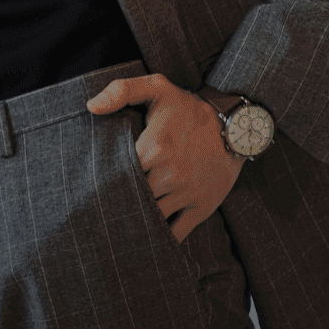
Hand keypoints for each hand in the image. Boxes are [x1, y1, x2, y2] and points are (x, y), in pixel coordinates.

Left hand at [86, 73, 242, 243]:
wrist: (237, 127)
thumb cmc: (189, 108)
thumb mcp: (158, 88)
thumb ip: (122, 90)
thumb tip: (91, 107)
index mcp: (153, 148)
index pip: (116, 174)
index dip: (103, 181)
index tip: (91, 186)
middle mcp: (169, 174)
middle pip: (133, 198)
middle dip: (118, 203)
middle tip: (100, 212)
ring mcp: (186, 193)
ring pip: (152, 218)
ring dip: (136, 223)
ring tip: (118, 229)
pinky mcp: (202, 207)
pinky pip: (177, 233)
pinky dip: (161, 240)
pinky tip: (147, 240)